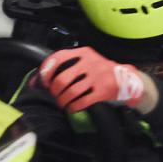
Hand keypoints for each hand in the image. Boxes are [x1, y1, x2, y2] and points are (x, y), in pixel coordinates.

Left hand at [37, 47, 153, 114]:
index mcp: (83, 53)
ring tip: (62, 103)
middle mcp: (89, 63)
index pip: (58, 57)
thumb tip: (36, 80)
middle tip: (55, 95)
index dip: (47, 71)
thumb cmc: (100, 71)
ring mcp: (97, 77)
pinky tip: (72, 108)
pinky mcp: (102, 91)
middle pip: (62, 79)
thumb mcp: (87, 61)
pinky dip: (73, 107)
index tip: (44, 81)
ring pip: (71, 92)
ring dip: (63, 101)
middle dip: (55, 91)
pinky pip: (82, 102)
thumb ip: (67, 66)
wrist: (126, 78)